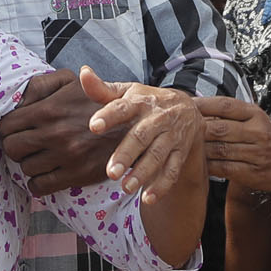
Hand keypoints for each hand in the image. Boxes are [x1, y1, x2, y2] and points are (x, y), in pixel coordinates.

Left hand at [0, 69, 111, 195]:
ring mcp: (65, 156)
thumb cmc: (95, 102)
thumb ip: (42, 83)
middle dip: (15, 146)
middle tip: (24, 144)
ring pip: (25, 168)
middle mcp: (54, 134)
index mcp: (49, 110)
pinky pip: (40, 187)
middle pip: (11, 148)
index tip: (15, 129)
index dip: (8, 128)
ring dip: (28, 163)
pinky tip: (44, 174)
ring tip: (38, 156)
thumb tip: (19, 97)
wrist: (131, 125)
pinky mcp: (76, 175)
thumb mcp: (71, 82)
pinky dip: (37, 183)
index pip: (7, 126)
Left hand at [79, 68, 203, 203]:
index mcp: (140, 101)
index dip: (109, 115)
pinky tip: (147, 198)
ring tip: (126, 187)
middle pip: (141, 136)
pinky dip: (162, 186)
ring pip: (158, 156)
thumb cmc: (147, 102)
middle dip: (126, 154)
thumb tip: (83, 72)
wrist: (187, 110)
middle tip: (110, 172)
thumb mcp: (128, 92)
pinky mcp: (180, 153)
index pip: (123, 107)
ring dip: (143, 173)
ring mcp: (171, 137)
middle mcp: (157, 118)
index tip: (93, 126)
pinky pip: (173, 171)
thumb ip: (103, 89)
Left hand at [194, 95, 270, 195]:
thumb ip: (230, 114)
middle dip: (197, 131)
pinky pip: (224, 169)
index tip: (185, 106)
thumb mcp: (255, 118)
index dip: (202, 105)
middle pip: (218, 129)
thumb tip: (195, 109)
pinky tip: (199, 164)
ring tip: (185, 149)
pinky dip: (208, 166)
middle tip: (179, 132)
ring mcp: (256, 154)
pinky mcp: (253, 174)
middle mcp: (257, 132)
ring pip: (218, 150)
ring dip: (200, 150)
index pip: (224, 105)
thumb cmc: (269, 136)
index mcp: (255, 114)